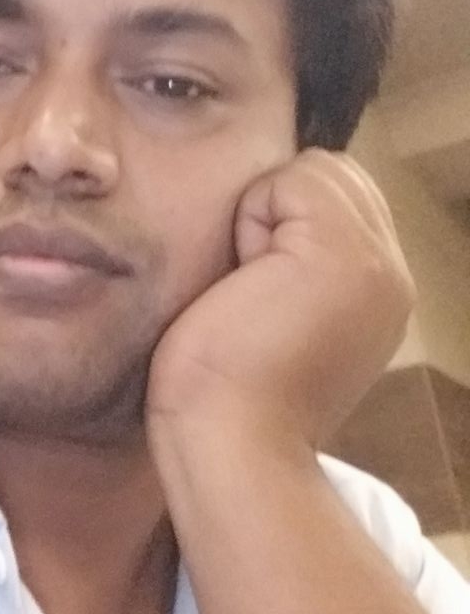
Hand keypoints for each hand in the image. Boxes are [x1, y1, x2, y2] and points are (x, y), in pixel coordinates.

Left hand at [146, 150, 413, 457]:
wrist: (230, 442)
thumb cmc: (221, 389)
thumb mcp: (270, 313)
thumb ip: (288, 261)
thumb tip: (268, 210)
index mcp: (375, 290)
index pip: (337, 195)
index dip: (282, 218)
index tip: (257, 289)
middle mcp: (392, 273)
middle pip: (330, 173)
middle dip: (277, 209)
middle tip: (252, 286)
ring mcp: (377, 262)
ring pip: (312, 171)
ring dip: (262, 214)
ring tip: (250, 284)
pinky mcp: (344, 253)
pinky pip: (289, 180)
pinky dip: (251, 218)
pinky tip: (246, 278)